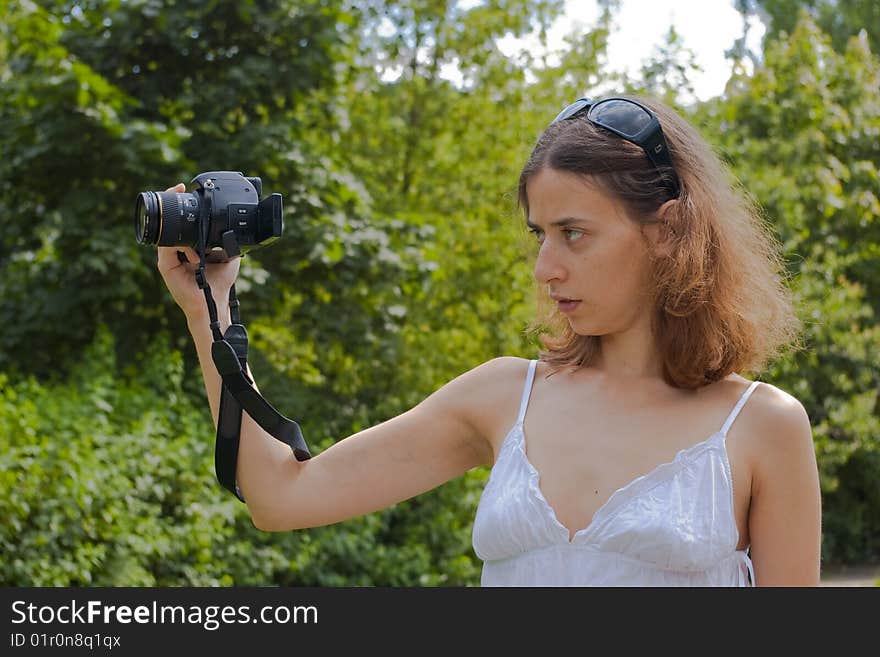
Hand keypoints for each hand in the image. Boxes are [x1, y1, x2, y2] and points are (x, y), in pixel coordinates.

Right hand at [156, 183, 240, 320]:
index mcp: (185, 246)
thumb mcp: (227, 256)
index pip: (178, 222)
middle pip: (167, 222)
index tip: (183, 187)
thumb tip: (235, 225)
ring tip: (182, 208)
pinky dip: (180, 245)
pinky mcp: (165, 266)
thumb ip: (227, 240)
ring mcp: (168, 257)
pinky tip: (195, 253)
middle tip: (177, 188)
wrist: (213, 302)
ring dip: (172, 218)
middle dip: (171, 203)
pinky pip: (167, 248)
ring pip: (165, 231)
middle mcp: (174, 250)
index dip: (178, 204)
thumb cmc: (219, 282)